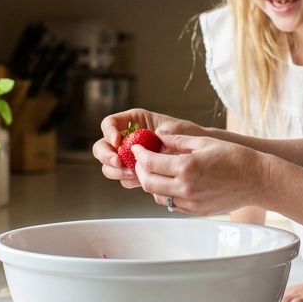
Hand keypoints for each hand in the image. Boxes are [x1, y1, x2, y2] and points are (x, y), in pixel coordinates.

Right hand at [92, 109, 207, 187]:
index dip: (109, 132)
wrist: (200, 153)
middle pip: (102, 146)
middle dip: (107, 156)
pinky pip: (124, 177)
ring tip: (133, 173)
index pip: (110, 123)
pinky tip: (140, 180)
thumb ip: (156, 135)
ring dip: (117, 171)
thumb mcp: (173, 129)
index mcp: (134, 121)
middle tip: (119, 162)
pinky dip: (128, 180)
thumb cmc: (190, 135)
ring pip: (110, 165)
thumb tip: (144, 145)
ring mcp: (130, 156)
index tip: (117, 141)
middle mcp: (128, 138)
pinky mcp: (136, 171)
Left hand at [130, 133, 263, 215]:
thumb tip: (159, 137)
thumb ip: (178, 140)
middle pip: (148, 182)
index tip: (137, 148)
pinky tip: (172, 183)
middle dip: (140, 170)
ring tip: (157, 172)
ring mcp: (191, 202)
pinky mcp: (196, 211)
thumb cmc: (235, 157)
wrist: (257, 179)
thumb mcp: (205, 141)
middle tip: (142, 160)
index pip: (150, 163)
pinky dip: (166, 194)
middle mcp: (186, 187)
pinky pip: (172, 205)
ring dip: (152, 184)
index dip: (139, 154)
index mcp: (186, 167)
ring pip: (157, 197)